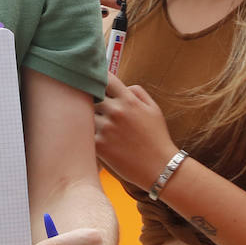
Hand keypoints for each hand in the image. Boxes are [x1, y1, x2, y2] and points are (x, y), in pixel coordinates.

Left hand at [93, 73, 176, 189]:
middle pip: (90, 96)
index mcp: (128, 100)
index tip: (93, 80)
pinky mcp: (99, 146)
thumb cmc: (157, 137)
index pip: (106, 79)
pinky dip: (86, 134)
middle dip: (90, 99)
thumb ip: (138, 92)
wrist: (160, 167)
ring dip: (86, 118)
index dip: (97, 77)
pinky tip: (89, 138)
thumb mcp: (154, 109)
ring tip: (88, 123)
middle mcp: (115, 111)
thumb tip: (123, 86)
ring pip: (85, 115)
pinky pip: (85, 134)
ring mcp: (106, 128)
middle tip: (89, 105)